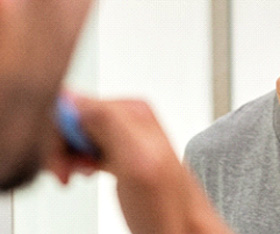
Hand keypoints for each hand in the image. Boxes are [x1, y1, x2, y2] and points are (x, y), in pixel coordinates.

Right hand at [48, 95, 231, 233]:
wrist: (181, 228)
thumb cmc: (167, 205)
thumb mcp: (137, 160)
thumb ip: (108, 123)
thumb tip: (74, 98)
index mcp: (132, 109)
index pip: (74, 103)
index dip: (58, 133)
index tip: (61, 160)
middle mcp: (128, 117)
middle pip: (72, 117)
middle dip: (60, 146)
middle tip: (67, 173)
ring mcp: (123, 135)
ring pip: (74, 133)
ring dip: (65, 156)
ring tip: (75, 175)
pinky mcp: (118, 152)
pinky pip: (83, 146)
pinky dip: (74, 162)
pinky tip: (83, 174)